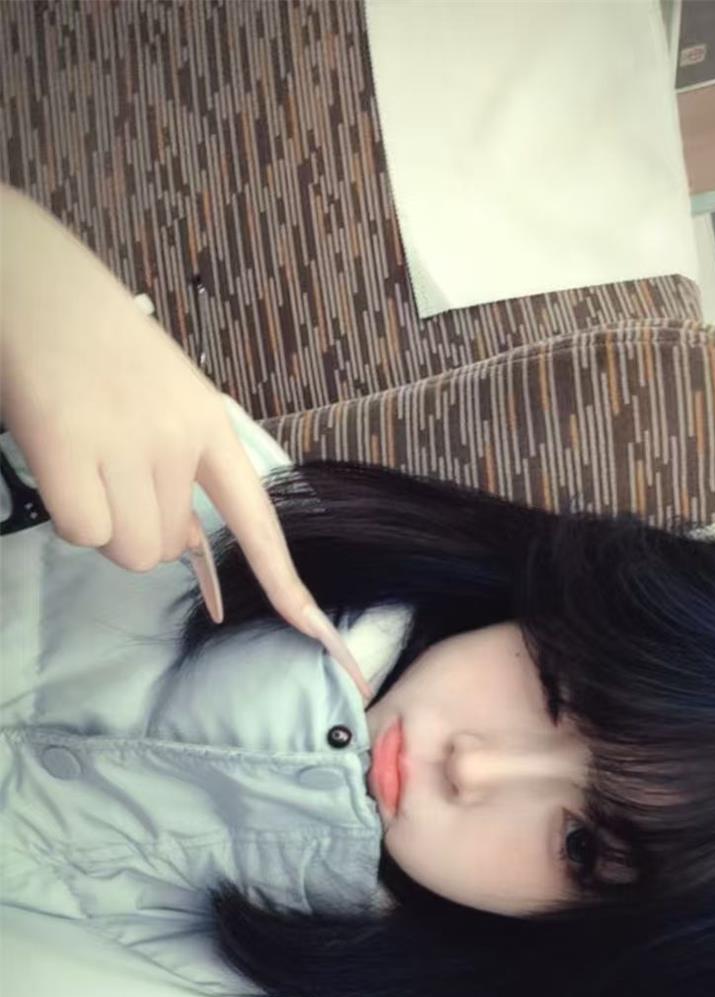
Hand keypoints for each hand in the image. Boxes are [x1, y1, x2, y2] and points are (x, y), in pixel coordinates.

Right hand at [0, 185, 372, 701]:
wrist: (35, 279)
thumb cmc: (93, 340)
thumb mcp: (162, 398)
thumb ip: (180, 471)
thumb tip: (182, 550)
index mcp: (209, 425)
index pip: (257, 521)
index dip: (285, 585)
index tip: (317, 637)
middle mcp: (179, 439)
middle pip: (167, 552)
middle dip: (135, 529)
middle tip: (105, 469)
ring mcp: (126, 443)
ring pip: (127, 549)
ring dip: (99, 523)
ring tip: (81, 456)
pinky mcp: (70, 447)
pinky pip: (82, 530)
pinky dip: (66, 511)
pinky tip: (58, 457)